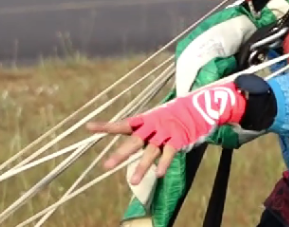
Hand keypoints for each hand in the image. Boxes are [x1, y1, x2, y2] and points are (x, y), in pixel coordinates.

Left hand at [85, 80, 246, 183]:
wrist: (198, 107)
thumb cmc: (172, 116)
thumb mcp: (155, 119)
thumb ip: (142, 130)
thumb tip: (125, 144)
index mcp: (145, 121)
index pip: (123, 124)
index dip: (107, 126)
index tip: (90, 128)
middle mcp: (152, 127)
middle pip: (134, 141)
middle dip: (120, 154)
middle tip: (106, 166)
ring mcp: (165, 133)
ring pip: (151, 152)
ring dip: (142, 167)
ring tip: (133, 182)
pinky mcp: (178, 139)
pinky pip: (170, 153)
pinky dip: (164, 163)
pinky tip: (159, 174)